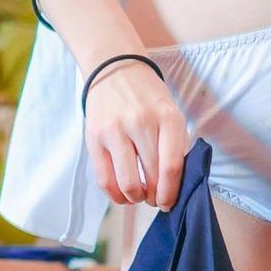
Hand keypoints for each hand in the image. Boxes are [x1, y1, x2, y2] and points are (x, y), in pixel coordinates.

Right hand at [83, 58, 188, 212]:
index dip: (171, 192)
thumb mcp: (170, 113)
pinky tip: (122, 194)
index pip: (171, 167)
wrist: (115, 68)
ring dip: (136, 197)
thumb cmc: (147, 97)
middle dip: (155, 196)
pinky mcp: (94, 138)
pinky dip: (115, 194)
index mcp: (167, 117)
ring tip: (139, 195)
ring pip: (128, 183)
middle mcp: (140, 123)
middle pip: (152, 177)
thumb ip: (176, 146)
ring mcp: (115, 130)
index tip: (169, 202)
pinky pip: (104, 179)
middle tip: (155, 198)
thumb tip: (176, 186)